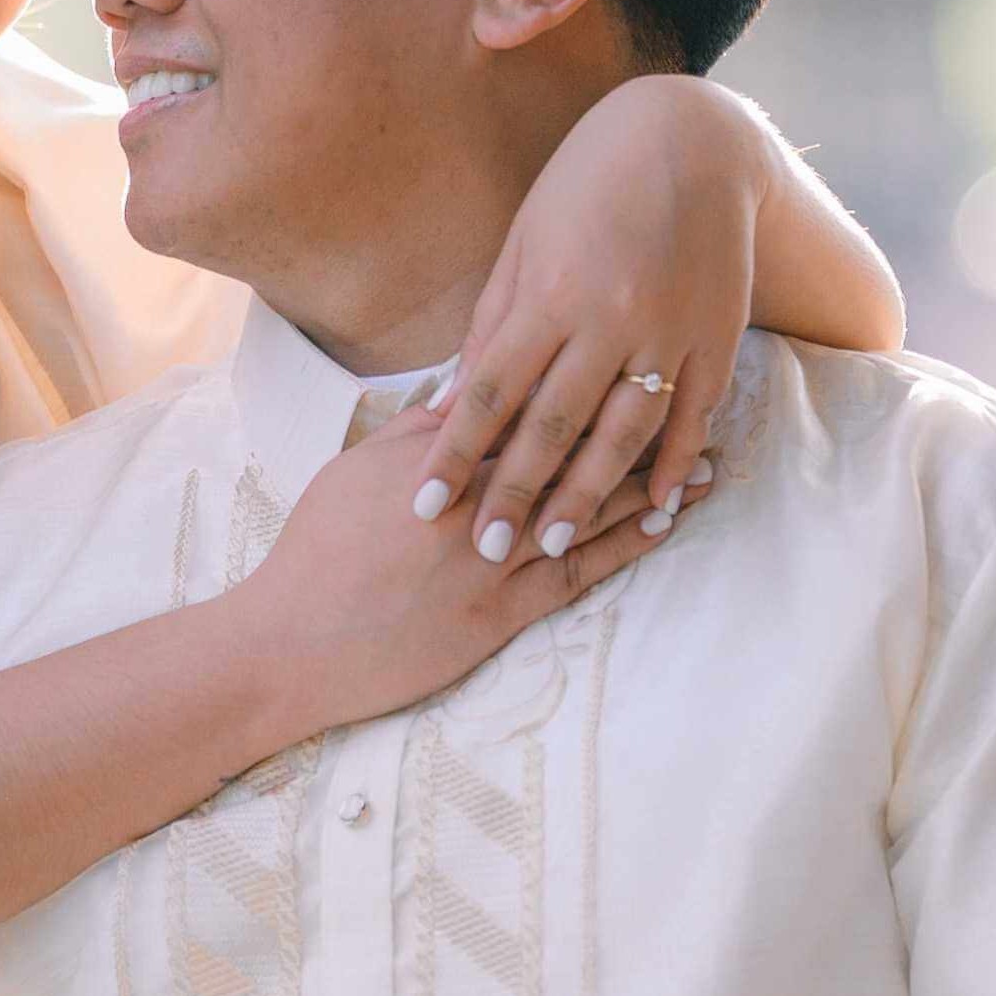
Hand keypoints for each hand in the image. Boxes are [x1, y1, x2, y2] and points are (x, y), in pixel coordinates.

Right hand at [237, 402, 706, 744]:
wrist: (291, 643)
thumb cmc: (314, 553)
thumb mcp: (356, 471)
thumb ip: (416, 431)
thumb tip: (467, 387)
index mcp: (438, 458)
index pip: (524, 406)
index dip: (582, 380)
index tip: (630, 352)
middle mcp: (474, 501)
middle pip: (570, 451)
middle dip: (635, 423)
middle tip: (694, 398)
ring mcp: (490, 560)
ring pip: (586, 508)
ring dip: (649, 482)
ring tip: (704, 464)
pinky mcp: (498, 615)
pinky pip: (576, 573)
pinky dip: (623, 546)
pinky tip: (662, 524)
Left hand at [419, 77, 773, 560]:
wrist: (692, 137)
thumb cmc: (587, 183)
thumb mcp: (524, 241)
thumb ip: (494, 323)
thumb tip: (457, 400)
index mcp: (549, 293)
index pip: (489, 393)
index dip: (454, 454)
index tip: (424, 505)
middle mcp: (609, 318)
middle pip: (552, 426)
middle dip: (513, 493)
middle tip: (481, 551)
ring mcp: (669, 331)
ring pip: (624, 433)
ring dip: (589, 495)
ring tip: (554, 543)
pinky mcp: (717, 336)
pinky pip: (695, 415)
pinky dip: (676, 464)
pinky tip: (656, 506)